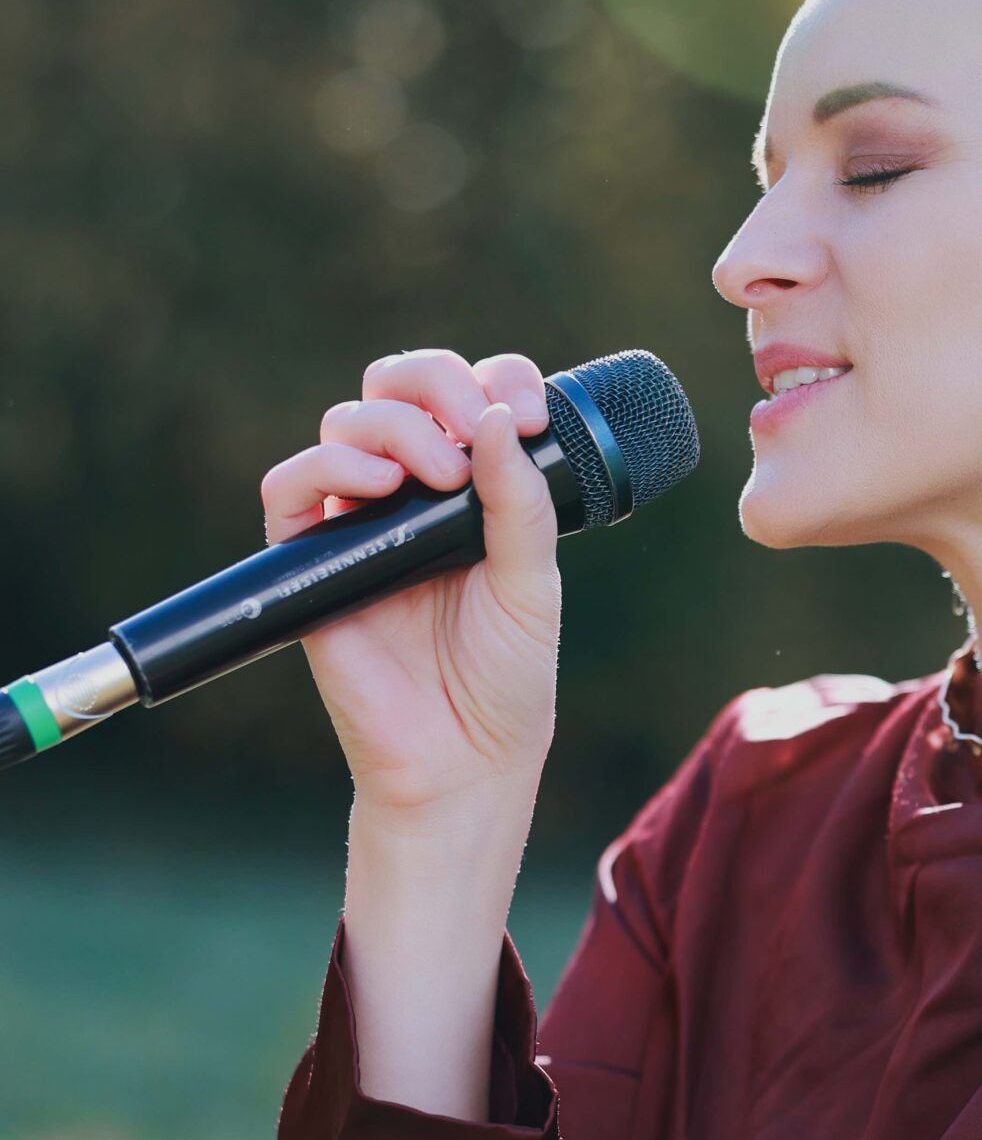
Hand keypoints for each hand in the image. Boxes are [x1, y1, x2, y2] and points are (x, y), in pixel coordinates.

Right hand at [259, 348, 561, 818]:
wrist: (463, 760)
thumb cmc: (505, 679)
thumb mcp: (532, 583)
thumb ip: (522, 503)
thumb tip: (500, 418)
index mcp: (473, 487)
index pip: (469, 394)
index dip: (494, 379)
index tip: (530, 413)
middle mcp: (411, 493)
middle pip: (398, 387)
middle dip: (436, 383)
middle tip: (474, 427)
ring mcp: (358, 523)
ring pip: (347, 424)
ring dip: (396, 427)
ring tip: (439, 475)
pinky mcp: (310, 562)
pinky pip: (290, 487)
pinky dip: (328, 468)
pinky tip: (376, 488)